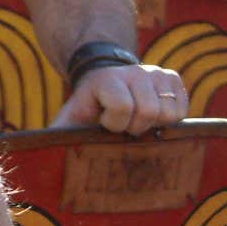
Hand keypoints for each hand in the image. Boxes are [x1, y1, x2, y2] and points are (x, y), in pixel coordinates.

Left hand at [52, 64, 188, 134]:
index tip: (105, 125)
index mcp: (107, 80)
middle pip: (149, 110)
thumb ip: (59, 134)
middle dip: (137, 127)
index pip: (122, 106)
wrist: (106, 80)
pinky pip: (183, 108)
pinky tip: (155, 117)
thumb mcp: (70, 119)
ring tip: (140, 122)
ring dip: (155, 125)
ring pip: (170, 112)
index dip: (115, 124)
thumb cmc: (88, 108)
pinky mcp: (173, 78)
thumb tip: (43, 154)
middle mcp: (135, 71)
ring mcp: (157, 72)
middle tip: (126, 127)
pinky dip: (171, 119)